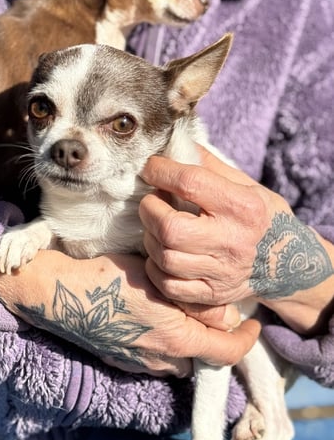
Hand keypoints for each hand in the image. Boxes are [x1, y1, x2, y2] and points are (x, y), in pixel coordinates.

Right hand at [0, 250, 259, 376]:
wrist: (59, 292)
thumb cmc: (106, 276)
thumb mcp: (155, 275)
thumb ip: (190, 293)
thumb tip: (216, 305)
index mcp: (176, 337)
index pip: (227, 350)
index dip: (245, 338)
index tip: (251, 323)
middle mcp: (162, 357)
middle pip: (205, 354)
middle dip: (213, 335)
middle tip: (212, 309)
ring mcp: (140, 362)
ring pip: (181, 356)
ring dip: (188, 339)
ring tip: (182, 312)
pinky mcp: (122, 360)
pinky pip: (156, 357)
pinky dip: (165, 342)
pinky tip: (153, 319)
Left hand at [139, 146, 333, 333]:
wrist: (289, 263)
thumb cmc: (261, 216)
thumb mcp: (246, 184)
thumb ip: (210, 166)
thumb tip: (175, 146)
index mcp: (242, 207)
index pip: (190, 184)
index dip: (161, 171)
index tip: (151, 167)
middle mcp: (232, 241)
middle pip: (171, 228)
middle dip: (149, 209)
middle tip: (150, 201)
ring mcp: (222, 272)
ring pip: (165, 258)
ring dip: (150, 237)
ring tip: (156, 225)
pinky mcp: (212, 294)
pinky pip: (168, 286)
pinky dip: (155, 268)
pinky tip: (161, 252)